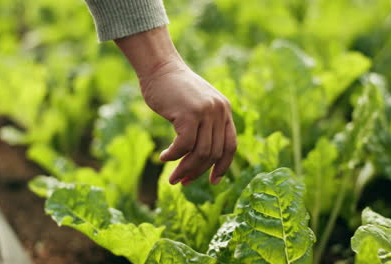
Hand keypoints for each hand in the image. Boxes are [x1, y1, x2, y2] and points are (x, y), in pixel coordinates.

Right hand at [115, 26, 236, 184]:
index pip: (231, 146)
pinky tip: (163, 157)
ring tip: (172, 178)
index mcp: (224, 110)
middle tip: (182, 182)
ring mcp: (206, 111)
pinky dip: (174, 156)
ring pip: (200, 152)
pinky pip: (184, 145)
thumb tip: (201, 157)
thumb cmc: (173, 89)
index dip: (222, 167)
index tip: (213, 182)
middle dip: (198, 172)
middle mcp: (219, 111)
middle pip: (214, 153)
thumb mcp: (196, 106)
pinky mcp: (189, 113)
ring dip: (185, 169)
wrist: (159, 68)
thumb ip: (204, 125)